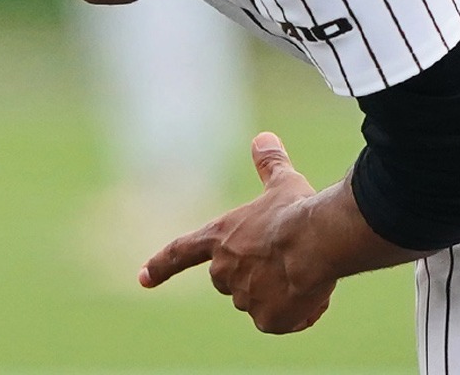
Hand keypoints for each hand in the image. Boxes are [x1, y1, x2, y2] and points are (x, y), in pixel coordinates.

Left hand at [139, 133, 337, 333]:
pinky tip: (312, 291)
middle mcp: (224, 272)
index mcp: (220, 238)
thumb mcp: (282, 183)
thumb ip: (270, 164)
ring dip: (283, 291)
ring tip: (307, 269)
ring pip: (264, 300)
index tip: (142, 278)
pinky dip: (298, 311)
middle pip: (234, 280)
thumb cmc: (296, 210)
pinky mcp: (267, 320)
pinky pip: (283, 319)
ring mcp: (243, 298)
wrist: (317, 241)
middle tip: (288, 256)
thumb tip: (263, 138)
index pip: (180, 253)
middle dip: (258, 273)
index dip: (161, 265)